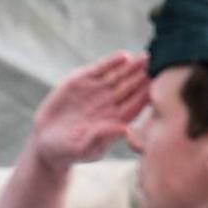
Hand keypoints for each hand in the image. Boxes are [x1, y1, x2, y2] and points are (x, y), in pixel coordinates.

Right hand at [26, 51, 152, 172]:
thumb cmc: (67, 151)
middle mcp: (110, 104)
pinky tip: (124, 57)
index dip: (147, 95)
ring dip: (134, 67)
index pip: (136, 106)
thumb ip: (102, 137)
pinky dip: (111, 63)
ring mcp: (97, 91)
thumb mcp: (83, 147)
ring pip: (119, 76)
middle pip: (132, 88)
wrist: (45, 141)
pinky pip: (100, 69)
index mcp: (116, 121)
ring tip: (147, 57)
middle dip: (145, 76)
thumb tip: (125, 129)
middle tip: (161, 65)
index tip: (161, 87)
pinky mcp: (81, 81)